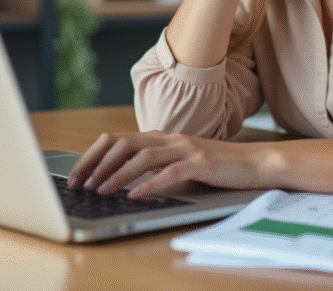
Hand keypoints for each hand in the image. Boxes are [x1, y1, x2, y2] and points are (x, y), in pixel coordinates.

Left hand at [66, 130, 268, 198]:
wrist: (255, 163)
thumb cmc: (217, 166)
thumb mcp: (180, 162)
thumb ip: (155, 164)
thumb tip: (121, 179)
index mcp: (161, 137)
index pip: (117, 139)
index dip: (93, 155)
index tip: (77, 174)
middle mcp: (170, 138)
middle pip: (123, 144)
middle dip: (97, 164)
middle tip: (81, 184)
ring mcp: (186, 149)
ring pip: (143, 157)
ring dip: (118, 175)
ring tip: (102, 190)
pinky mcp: (201, 163)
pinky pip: (170, 172)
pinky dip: (150, 184)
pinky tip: (136, 195)